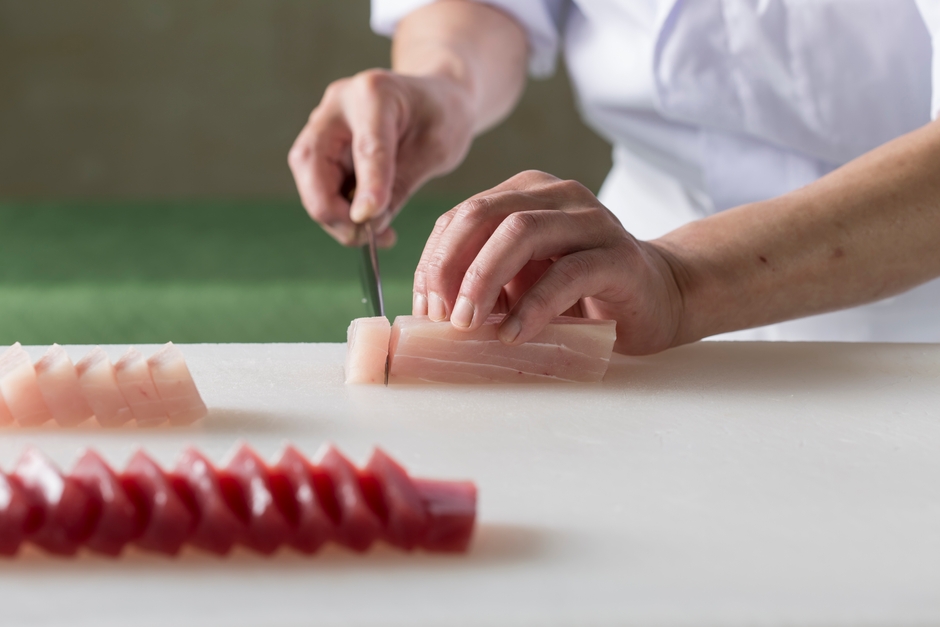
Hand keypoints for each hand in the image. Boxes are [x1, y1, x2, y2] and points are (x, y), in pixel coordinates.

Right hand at [288, 69, 473, 246]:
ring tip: (371, 235)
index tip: (368, 222)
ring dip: (333, 215)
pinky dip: (338, 210)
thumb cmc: (442, 118)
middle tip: (363, 237)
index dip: (366, 187)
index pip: (366, 146)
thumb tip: (366, 222)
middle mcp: (339, 104)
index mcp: (375, 93)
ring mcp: (325, 123)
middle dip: (330, 209)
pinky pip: (318, 183)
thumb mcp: (436, 151)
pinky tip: (368, 223)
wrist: (438, 98)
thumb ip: (400, 184)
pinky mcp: (323, 144)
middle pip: (310, 161)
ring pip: (308, 177)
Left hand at [412, 170, 687, 354]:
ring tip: (468, 325)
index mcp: (526, 193)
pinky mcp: (617, 255)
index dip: (433, 261)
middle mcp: (557, 195)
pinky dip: (531, 307)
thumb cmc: (582, 293)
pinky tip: (512, 334)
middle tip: (440, 316)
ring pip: (520, 232)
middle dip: (449, 267)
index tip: (425, 308)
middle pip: (482, 215)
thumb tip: (432, 311)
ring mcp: (590, 220)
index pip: (462, 216)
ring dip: (483, 280)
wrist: (658, 298)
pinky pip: (565, 274)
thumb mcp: (523, 282)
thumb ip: (486, 283)